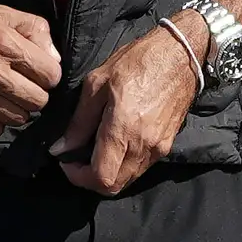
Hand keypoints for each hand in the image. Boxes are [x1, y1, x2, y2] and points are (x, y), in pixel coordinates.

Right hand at [0, 0, 60, 135]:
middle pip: (38, 101)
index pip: (51, 76)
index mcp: (8, 45)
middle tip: (23, 85)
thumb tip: (54, 58)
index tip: (38, 72)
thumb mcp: (2, 11)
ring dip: (17, 109)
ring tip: (7, 96)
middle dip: (36, 94)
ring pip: (19, 118)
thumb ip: (35, 30)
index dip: (48, 75)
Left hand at [55, 18, 200, 196]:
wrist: (180, 55)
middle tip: (77, 160)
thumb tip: (61, 148)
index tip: (66, 161)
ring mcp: (158, 148)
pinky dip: (123, 166)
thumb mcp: (97, 84)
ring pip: (128, 180)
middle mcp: (144, 146)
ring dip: (108, 174)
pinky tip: (114, 145)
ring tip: (94, 151)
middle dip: (91, 180)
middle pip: (114, 186)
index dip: (78, 178)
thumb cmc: (137, 61)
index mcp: (123, 130)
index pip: (101, 178)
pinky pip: (141, 168)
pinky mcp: (167, 145)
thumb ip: (79, 122)